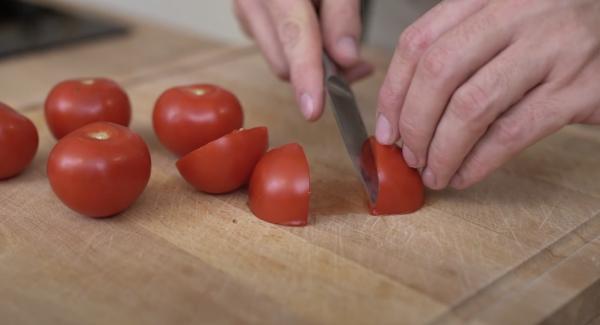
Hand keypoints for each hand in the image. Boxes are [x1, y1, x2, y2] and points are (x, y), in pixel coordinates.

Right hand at [234, 0, 372, 120]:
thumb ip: (343, 13)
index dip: (307, 76)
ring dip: (311, 64)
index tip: (315, 109)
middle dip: (319, 73)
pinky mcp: (248, 17)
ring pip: (278, 59)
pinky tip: (317, 33)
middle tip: (358, 65)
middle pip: (284, 61)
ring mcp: (244, 10)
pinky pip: (273, 47)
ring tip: (341, 45)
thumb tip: (347, 60)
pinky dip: (298, 51)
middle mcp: (252, 0)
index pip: (294, 37)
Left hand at [375, 0, 599, 189]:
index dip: (393, 91)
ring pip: (472, 106)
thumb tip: (401, 111)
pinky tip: (463, 175)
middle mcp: (518, 14)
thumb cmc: (550, 33)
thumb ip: (456, 50)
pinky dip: (477, 162)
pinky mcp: (579, 89)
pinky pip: (512, 133)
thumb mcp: (501, 22)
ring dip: (442, 149)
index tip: (386, 128)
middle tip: (408, 154)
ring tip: (433, 172)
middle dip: (414, 123)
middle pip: (439, 71)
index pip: (419, 41)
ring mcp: (552, 49)